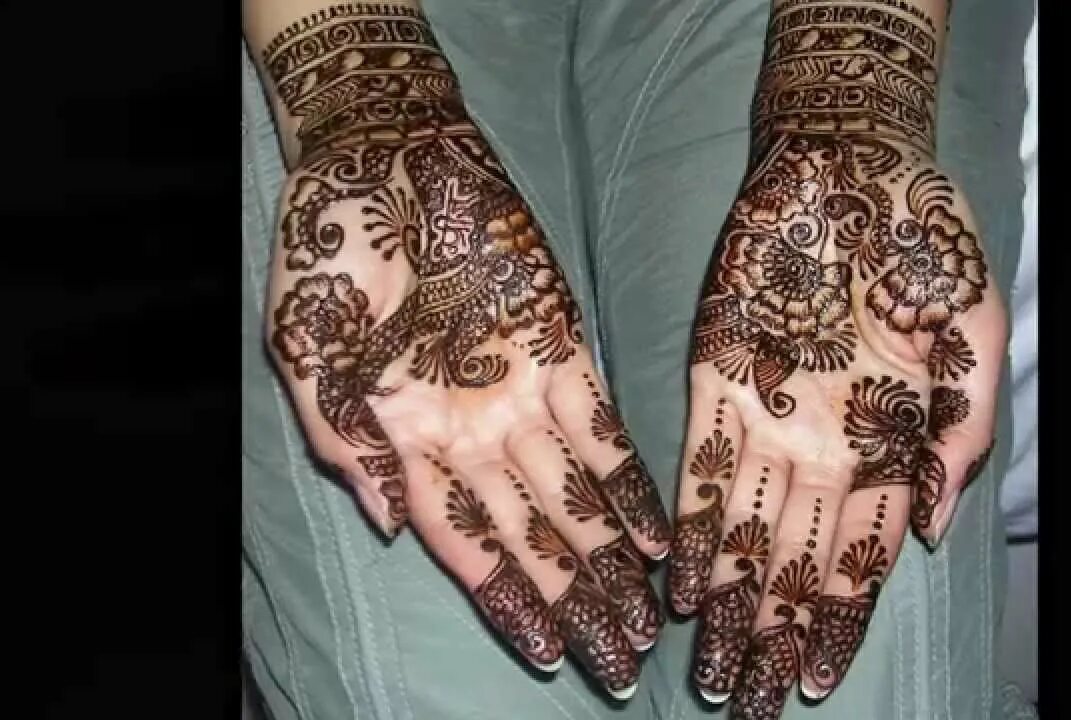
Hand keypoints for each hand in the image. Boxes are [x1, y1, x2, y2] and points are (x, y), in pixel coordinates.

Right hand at [259, 6, 668, 698]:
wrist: (382, 162)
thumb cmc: (330, 259)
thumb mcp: (307, 356)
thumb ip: (345, 442)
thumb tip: (387, 526)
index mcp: (408, 444)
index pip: (468, 545)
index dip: (509, 600)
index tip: (551, 653)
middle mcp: (473, 433)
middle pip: (532, 536)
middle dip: (575, 601)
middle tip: (620, 665)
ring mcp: (521, 394)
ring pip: (574, 496)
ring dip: (610, 559)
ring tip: (647, 620)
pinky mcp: (564, 346)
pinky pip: (602, 427)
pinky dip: (628, 480)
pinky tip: (656, 532)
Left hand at [667, 132, 1004, 716]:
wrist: (853, 163)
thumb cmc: (926, 242)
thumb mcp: (974, 335)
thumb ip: (961, 433)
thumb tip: (935, 533)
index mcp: (886, 443)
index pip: (860, 556)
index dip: (839, 621)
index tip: (815, 681)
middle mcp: (821, 445)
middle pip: (795, 562)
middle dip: (772, 635)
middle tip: (745, 705)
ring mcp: (767, 416)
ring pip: (743, 531)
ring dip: (727, 603)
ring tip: (709, 671)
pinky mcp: (714, 378)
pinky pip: (699, 465)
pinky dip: (690, 526)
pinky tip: (680, 583)